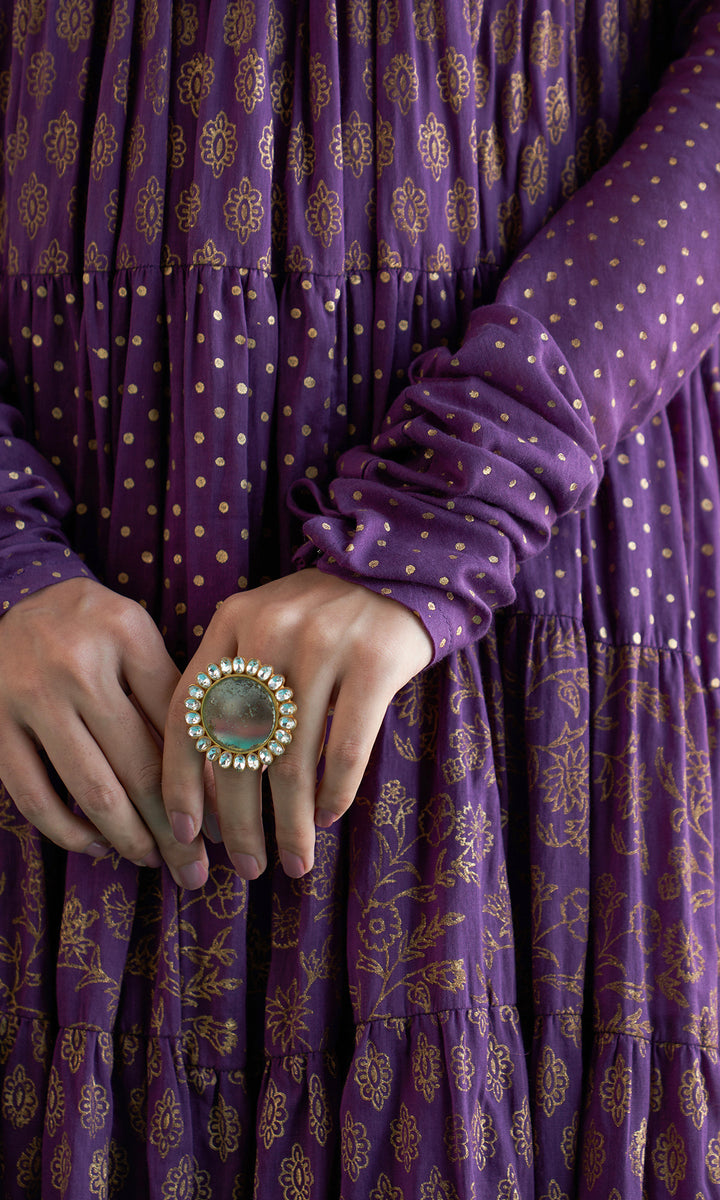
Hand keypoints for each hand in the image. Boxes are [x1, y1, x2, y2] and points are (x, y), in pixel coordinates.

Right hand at [0, 578, 208, 888]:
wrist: (16, 599)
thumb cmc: (94, 626)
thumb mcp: (138, 637)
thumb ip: (172, 694)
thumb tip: (217, 781)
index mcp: (127, 636)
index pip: (178, 725)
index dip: (207, 783)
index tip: (228, 826)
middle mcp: (79, 667)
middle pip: (140, 766)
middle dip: (175, 830)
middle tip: (198, 872)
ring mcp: (32, 698)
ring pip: (92, 790)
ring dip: (130, 838)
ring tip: (157, 862)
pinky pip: (34, 797)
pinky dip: (69, 831)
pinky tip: (99, 846)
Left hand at [162, 570, 432, 881]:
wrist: (402, 572)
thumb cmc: (322, 620)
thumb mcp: (265, 629)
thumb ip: (232, 683)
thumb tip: (208, 789)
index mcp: (230, 621)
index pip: (187, 710)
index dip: (180, 779)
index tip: (185, 832)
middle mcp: (269, 628)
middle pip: (237, 745)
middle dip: (239, 821)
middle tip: (247, 867)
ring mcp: (323, 642)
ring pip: (292, 758)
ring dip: (292, 823)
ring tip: (294, 861)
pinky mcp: (374, 659)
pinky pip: (347, 747)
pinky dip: (336, 793)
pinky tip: (330, 818)